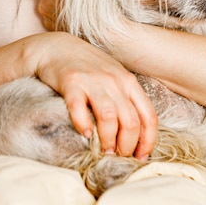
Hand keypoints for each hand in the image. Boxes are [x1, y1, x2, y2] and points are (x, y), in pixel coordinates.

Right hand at [30, 32, 157, 159]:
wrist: (56, 47)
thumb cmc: (88, 67)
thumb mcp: (115, 79)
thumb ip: (126, 100)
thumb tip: (137, 135)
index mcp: (130, 83)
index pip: (149, 116)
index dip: (148, 141)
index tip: (141, 157)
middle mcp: (115, 81)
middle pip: (131, 122)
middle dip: (128, 146)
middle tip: (119, 157)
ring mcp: (93, 81)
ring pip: (109, 118)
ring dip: (108, 140)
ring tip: (104, 151)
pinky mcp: (71, 83)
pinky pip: (79, 109)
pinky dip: (83, 125)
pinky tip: (85, 134)